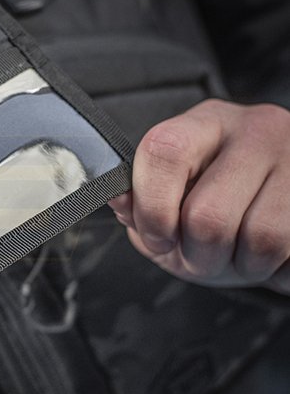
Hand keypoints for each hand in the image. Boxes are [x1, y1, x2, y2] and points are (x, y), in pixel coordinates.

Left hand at [109, 99, 289, 295]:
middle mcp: (256, 129)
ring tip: (240, 252)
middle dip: (198, 256)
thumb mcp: (170, 203)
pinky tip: (271, 252)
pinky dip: (276, 270)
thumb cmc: (217, 206)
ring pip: (259, 238)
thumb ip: (140, 204)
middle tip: (203, 255)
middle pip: (207, 214)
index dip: (153, 208)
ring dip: (242, 266)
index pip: (164, 151)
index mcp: (204, 124)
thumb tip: (119, 198)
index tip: (157, 237)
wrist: (282, 214)